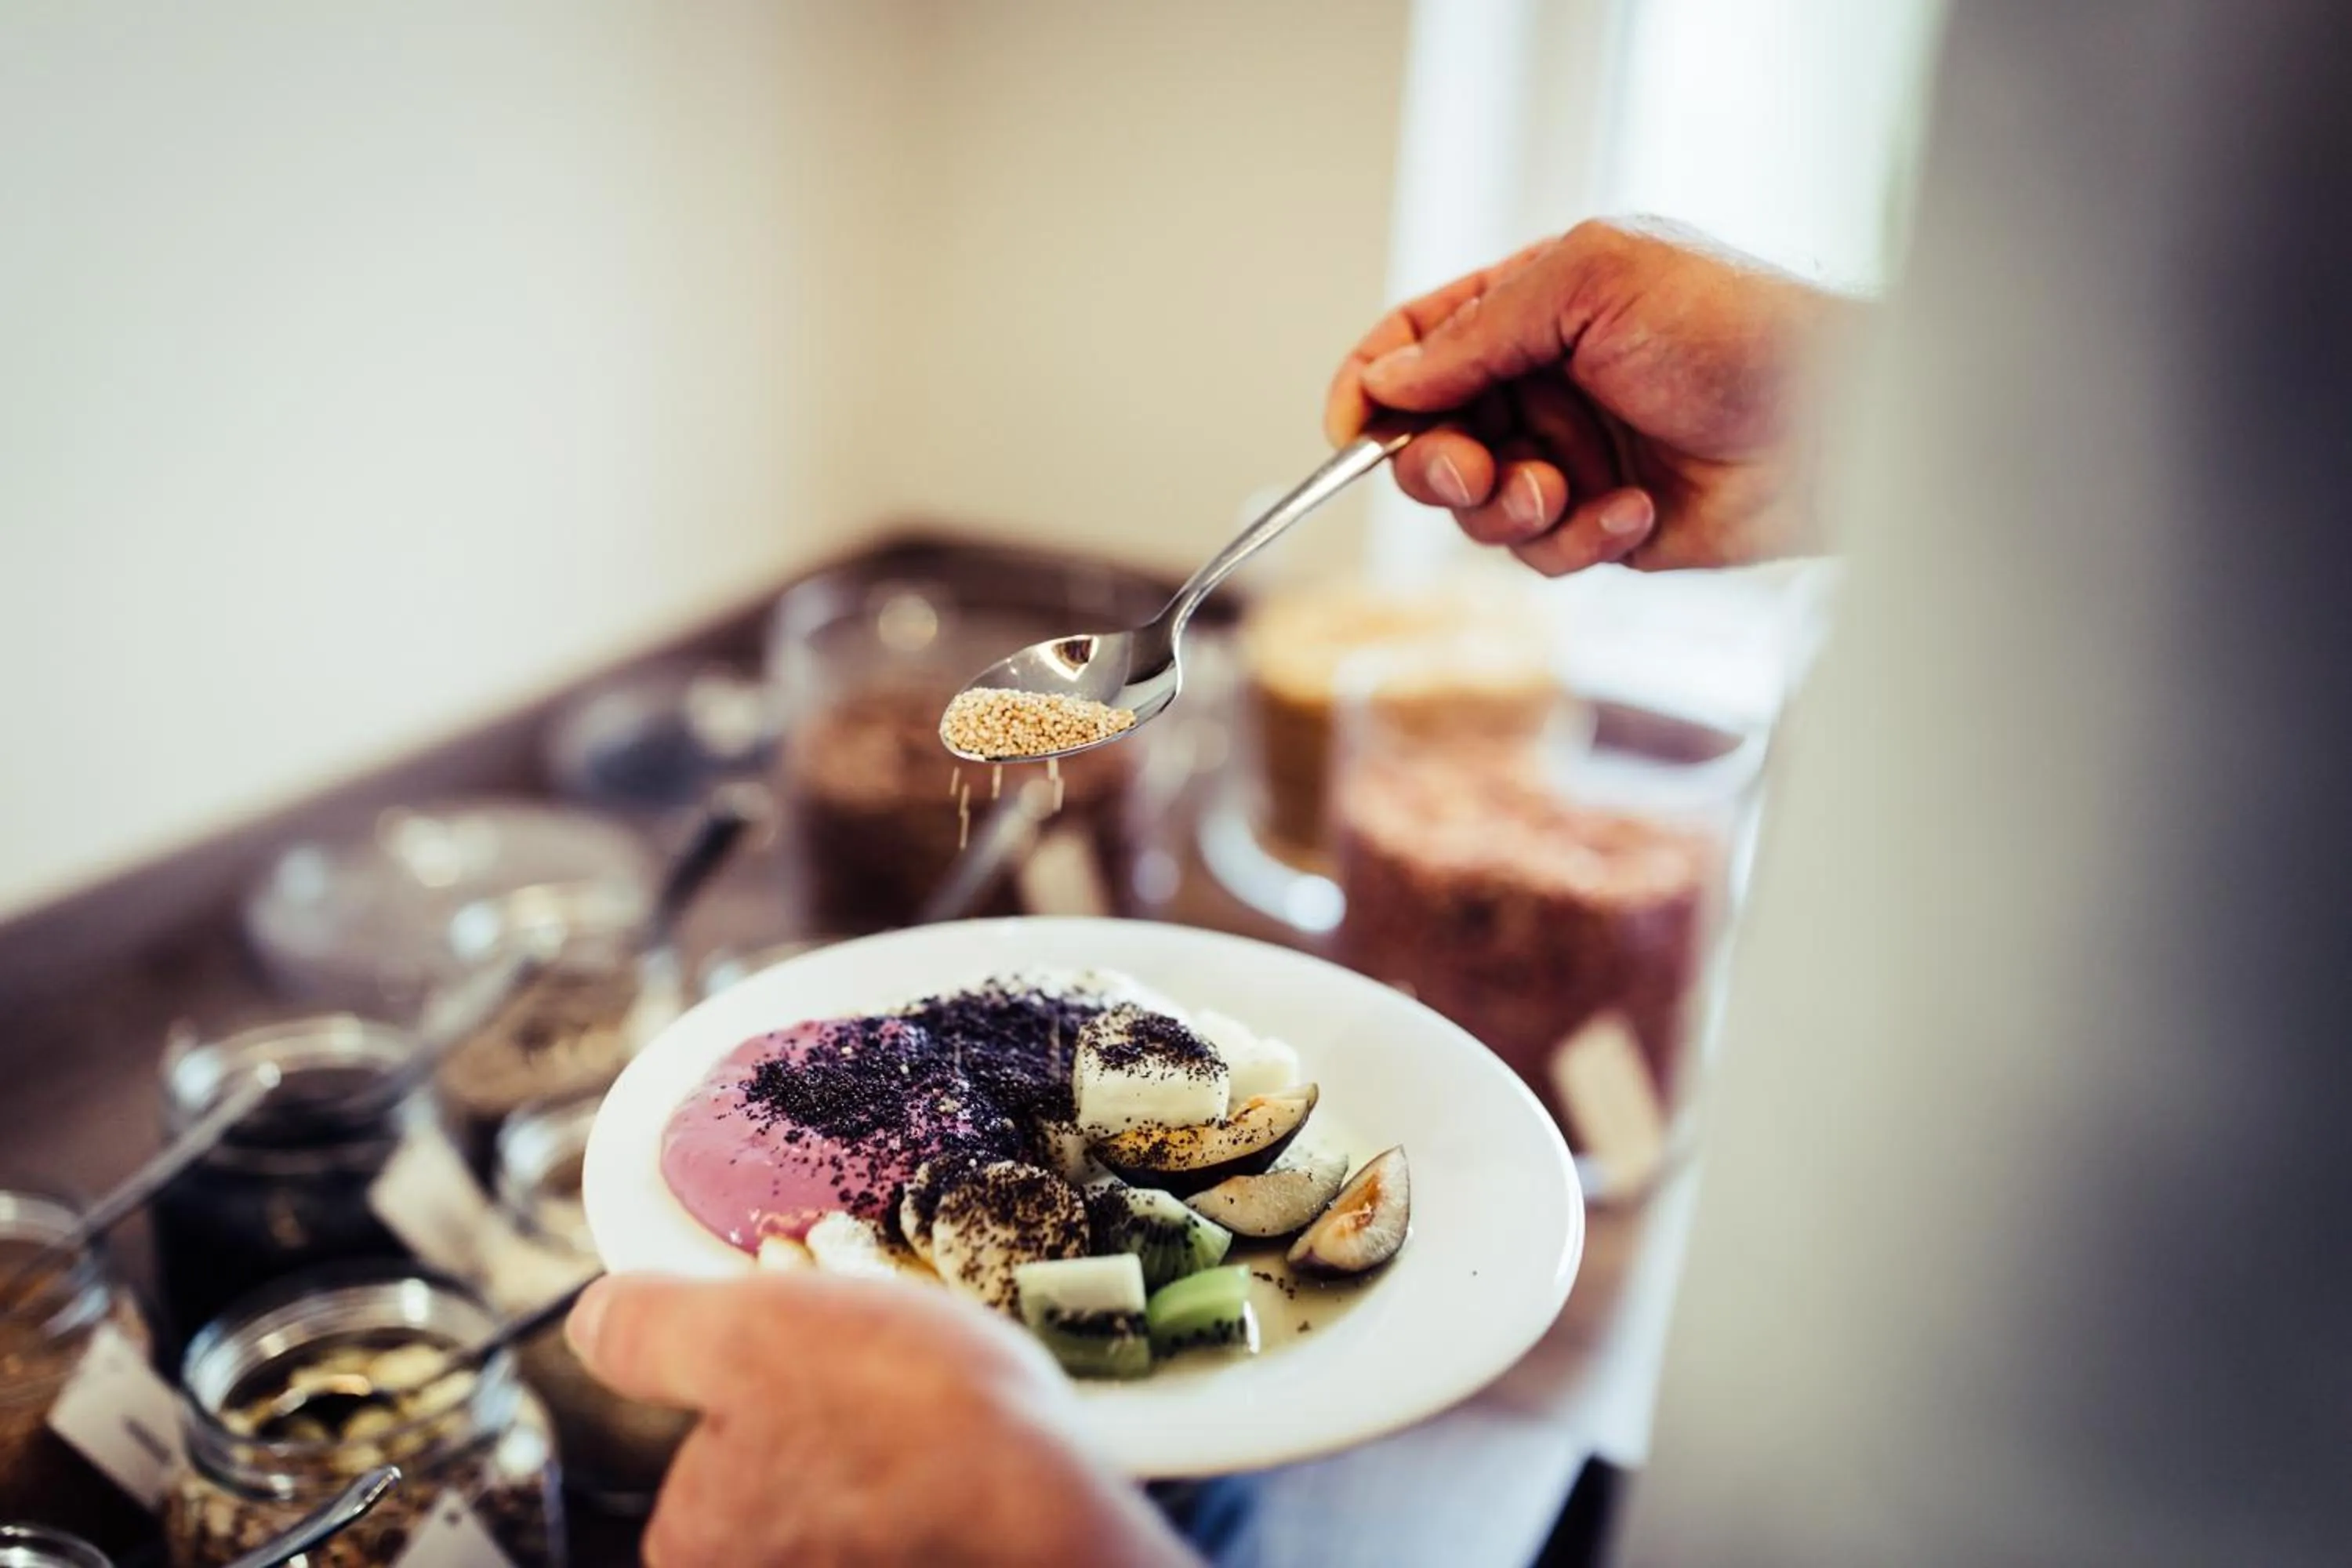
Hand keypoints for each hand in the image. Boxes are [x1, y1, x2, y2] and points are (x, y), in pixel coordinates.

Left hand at [567, 1272, 1198, 1567]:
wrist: (1048, 1508)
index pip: (700, 1458)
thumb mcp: (751, 1331)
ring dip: (892, 1463)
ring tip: (941, 1422)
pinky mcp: (920, 1565)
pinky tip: (968, 1471)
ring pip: (851, 1507)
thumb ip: (653, 1328)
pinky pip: (910, 1526)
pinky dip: (936, 1500)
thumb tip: (591, 1320)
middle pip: (780, 1486)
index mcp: (692, 1539)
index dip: (762, 1389)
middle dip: (830, 1431)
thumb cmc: (908, 1417)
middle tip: (890, 1383)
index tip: (821, 1359)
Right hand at [1326, 218, 1845, 573]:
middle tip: (1468, 469)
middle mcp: (1542, 386)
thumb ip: (1476, 331)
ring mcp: (1571, 459)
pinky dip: (1579, 539)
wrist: (1835, 421)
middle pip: (1426, 440)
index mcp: (1531, 309)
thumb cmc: (1732, 327)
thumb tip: (1387, 380)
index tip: (1351, 430)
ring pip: (1477, 510)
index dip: (1370, 387)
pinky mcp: (1605, 528)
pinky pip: (1542, 556)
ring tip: (1567, 489)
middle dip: (1435, 463)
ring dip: (1511, 507)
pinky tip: (1636, 510)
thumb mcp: (1590, 285)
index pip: (1416, 345)